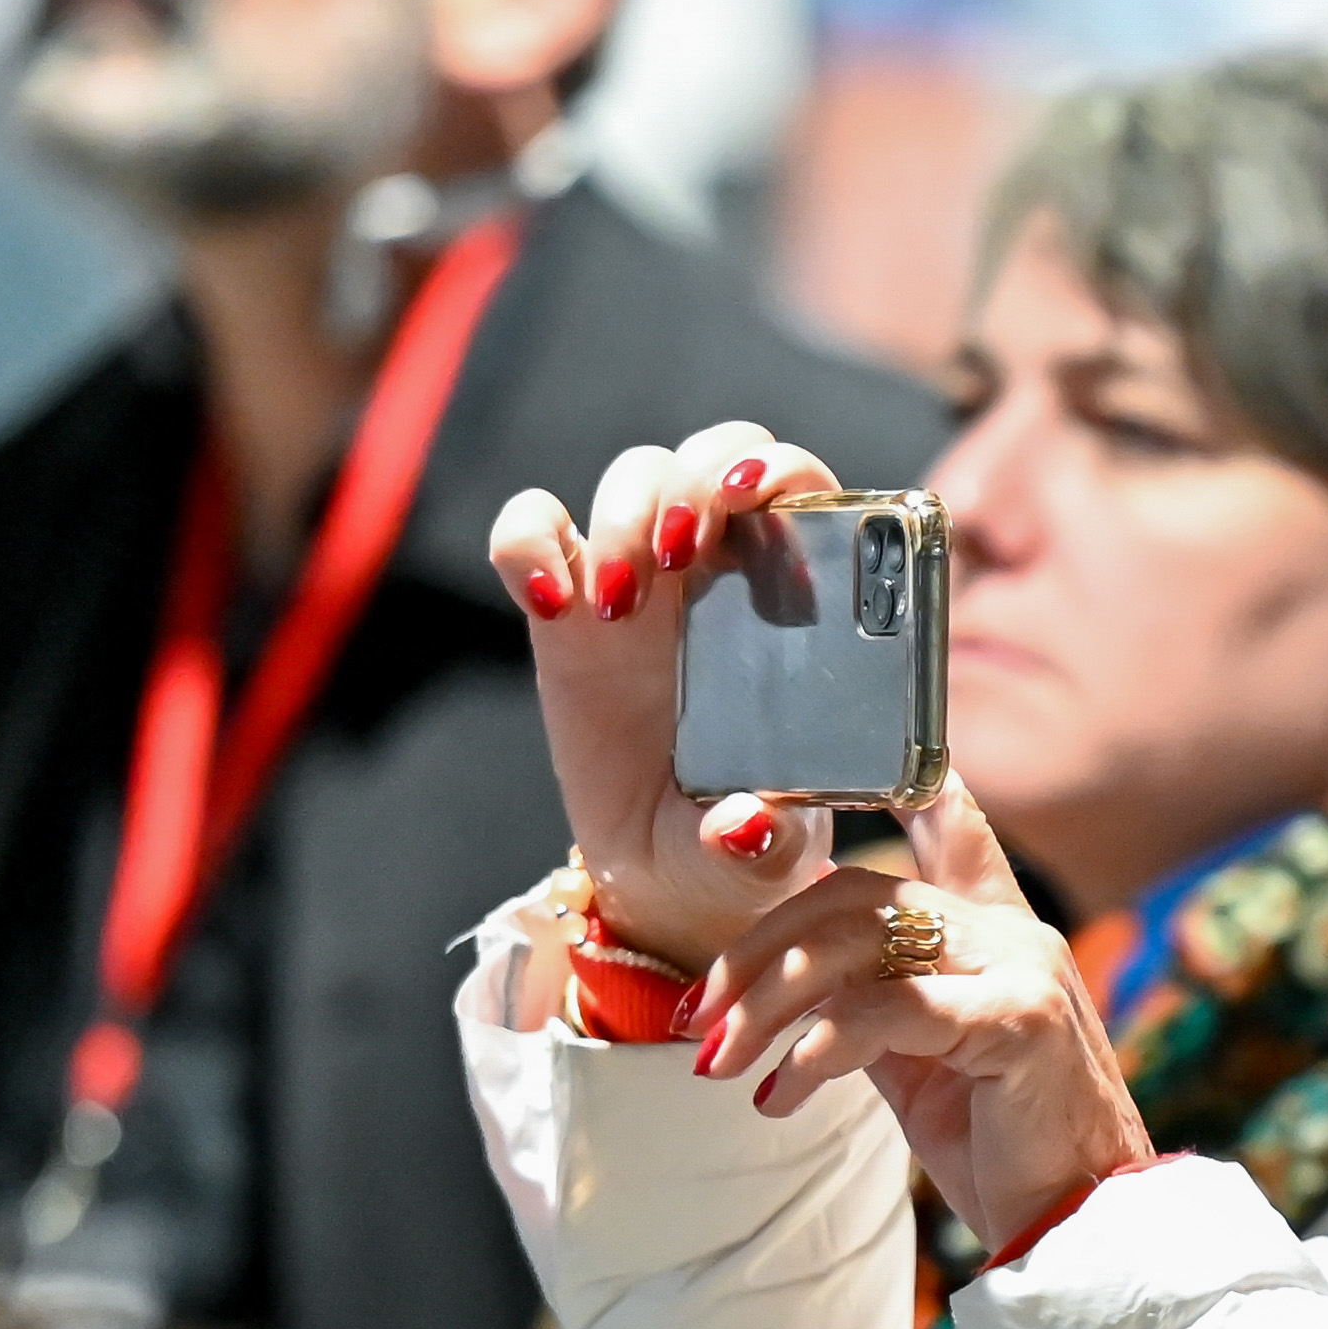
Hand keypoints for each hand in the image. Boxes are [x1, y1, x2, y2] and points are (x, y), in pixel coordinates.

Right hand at [488, 417, 848, 976]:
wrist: (666, 875)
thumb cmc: (745, 846)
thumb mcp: (766, 856)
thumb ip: (766, 843)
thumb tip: (748, 826)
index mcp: (797, 601)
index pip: (800, 486)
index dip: (778, 467)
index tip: (753, 501)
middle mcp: (724, 572)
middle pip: (713, 453)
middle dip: (696, 476)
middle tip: (682, 551)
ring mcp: (640, 579)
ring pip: (633, 473)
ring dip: (623, 513)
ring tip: (620, 608)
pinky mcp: (560, 609)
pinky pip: (531, 529)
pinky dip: (527, 539)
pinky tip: (547, 602)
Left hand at [690, 782, 1160, 1244]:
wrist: (1079, 1227)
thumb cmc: (1004, 1148)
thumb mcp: (924, 1063)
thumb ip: (874, 1005)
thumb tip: (788, 990)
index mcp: (996, 929)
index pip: (947, 819)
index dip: (893, 776)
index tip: (812, 771)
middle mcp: (1012, 931)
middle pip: (854, 892)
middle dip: (755, 948)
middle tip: (698, 1016)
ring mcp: (1019, 968)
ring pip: (858, 945)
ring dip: (766, 1002)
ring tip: (721, 1061)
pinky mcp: (1018, 1020)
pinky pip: (888, 1012)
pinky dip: (816, 1051)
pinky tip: (781, 1097)